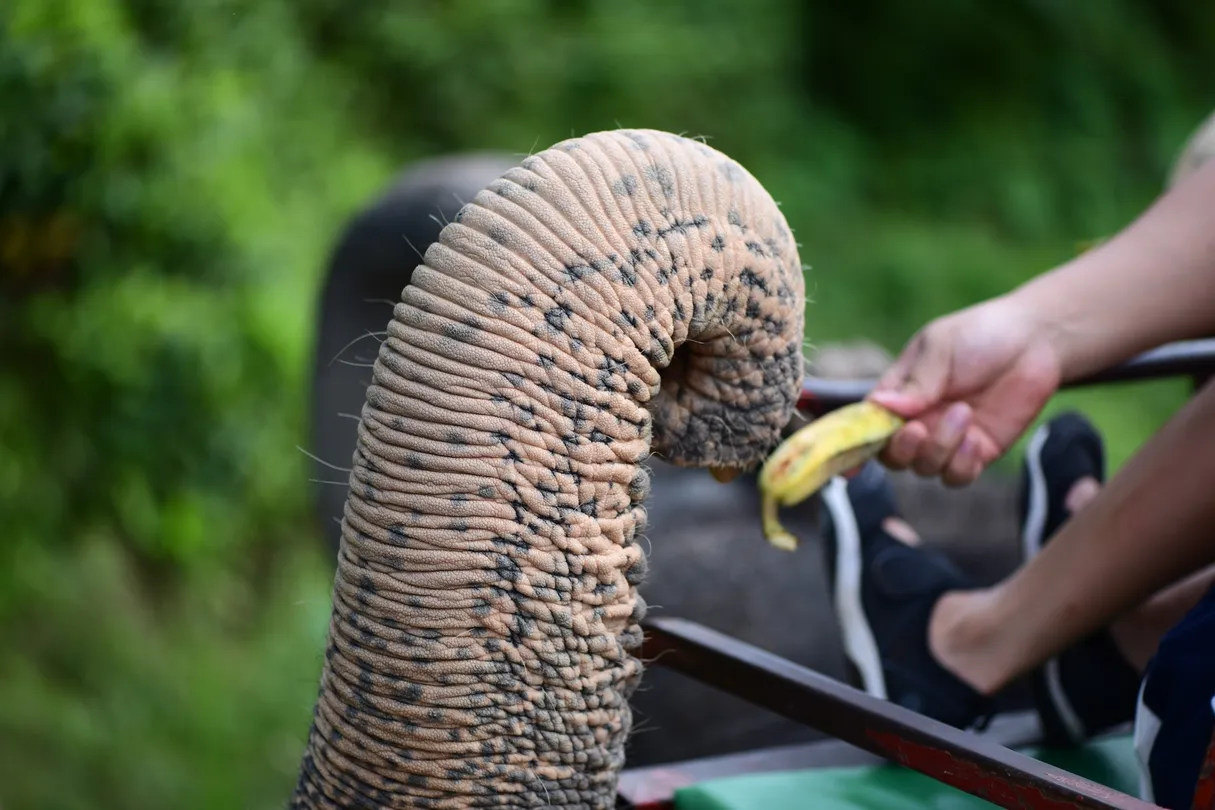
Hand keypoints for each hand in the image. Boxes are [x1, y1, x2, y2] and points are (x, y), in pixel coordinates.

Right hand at [868, 296, 1062, 485]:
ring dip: (939, 448)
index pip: (866, 424)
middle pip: (891, 456)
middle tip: (918, 428)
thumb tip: (881, 407)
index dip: (854, 445)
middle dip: (901, 449)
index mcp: (898, 393)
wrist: (1036, 340)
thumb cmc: (981, 334)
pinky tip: (975, 436)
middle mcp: (917, 420)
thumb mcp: (940, 349)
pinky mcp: (978, 452)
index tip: (848, 464)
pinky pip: (957, 476)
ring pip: (924, 468)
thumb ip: (915, 383)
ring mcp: (946, 439)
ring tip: (963, 413)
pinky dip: (961, 463)